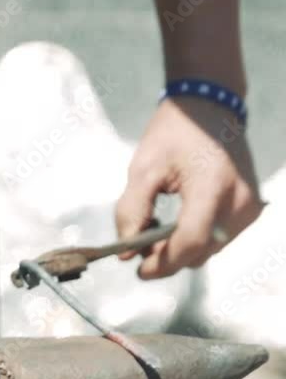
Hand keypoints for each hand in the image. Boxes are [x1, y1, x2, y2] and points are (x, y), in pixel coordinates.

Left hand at [115, 97, 263, 278]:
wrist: (209, 108)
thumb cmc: (173, 134)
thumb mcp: (142, 169)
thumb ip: (131, 212)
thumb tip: (127, 254)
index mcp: (213, 188)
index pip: (190, 242)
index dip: (162, 263)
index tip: (138, 270)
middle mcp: (239, 203)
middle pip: (199, 252)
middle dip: (166, 258)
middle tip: (137, 246)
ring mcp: (249, 208)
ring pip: (208, 250)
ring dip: (179, 250)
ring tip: (154, 229)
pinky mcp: (250, 209)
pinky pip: (218, 239)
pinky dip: (194, 239)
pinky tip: (174, 223)